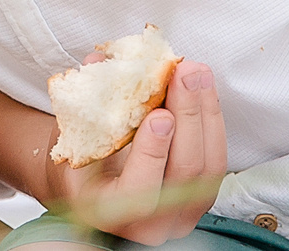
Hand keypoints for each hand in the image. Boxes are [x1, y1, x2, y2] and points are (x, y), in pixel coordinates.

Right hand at [50, 61, 227, 243]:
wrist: (91, 187)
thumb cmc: (78, 159)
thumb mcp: (73, 134)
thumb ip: (86, 100)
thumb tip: (99, 62)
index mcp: (108, 212)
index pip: (138, 192)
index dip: (152, 153)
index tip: (159, 113)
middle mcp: (150, 226)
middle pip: (184, 175)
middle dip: (188, 118)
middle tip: (184, 74)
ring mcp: (180, 217)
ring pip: (208, 169)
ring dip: (206, 114)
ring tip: (197, 73)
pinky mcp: (199, 200)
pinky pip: (216, 163)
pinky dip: (212, 121)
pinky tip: (203, 89)